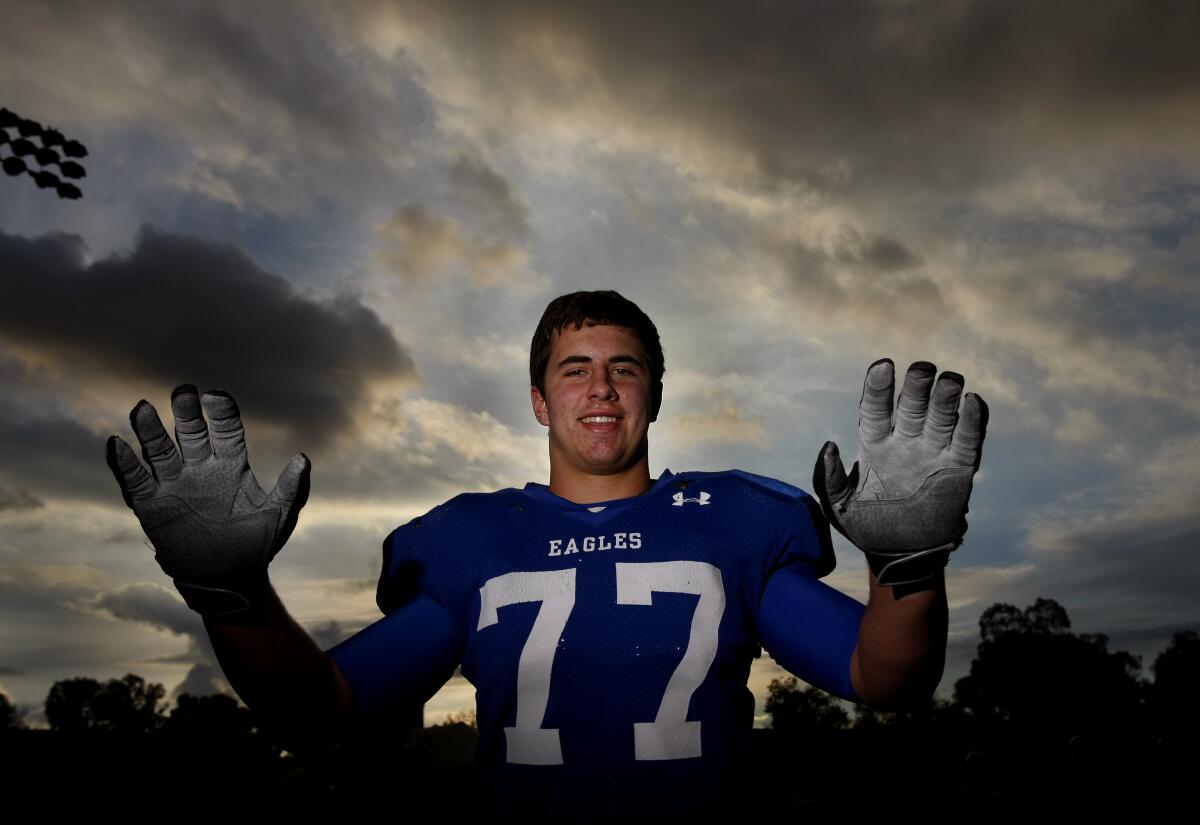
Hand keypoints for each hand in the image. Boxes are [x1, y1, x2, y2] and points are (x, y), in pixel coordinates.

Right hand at [106, 385, 310, 616]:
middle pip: (190, 433)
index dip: (221, 412)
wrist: (228, 579)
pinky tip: (117, 444)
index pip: (225, 430)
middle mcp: (201, 469)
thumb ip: (292, 489)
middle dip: (186, 413)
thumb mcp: (279, 517)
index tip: (216, 396)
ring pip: (159, 451)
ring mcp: (175, 485)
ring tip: (143, 408)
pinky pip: (136, 482)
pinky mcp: (152, 506)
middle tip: (183, 392)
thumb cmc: (256, 545)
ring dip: (150, 430)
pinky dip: (126, 465)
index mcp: (231, 466)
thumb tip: (303, 459)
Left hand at [813, 359, 987, 585]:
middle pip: (912, 405)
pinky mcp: (958, 469)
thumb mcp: (838, 506)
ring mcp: (933, 453)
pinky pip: (967, 441)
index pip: (876, 407)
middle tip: (923, 368)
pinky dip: (972, 421)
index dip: (878, 386)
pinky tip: (974, 402)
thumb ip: (830, 478)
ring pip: (942, 416)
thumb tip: (830, 445)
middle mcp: (905, 442)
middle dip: (918, 385)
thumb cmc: (866, 527)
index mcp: (874, 445)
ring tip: (950, 379)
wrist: (900, 556)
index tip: (883, 366)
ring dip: (947, 396)